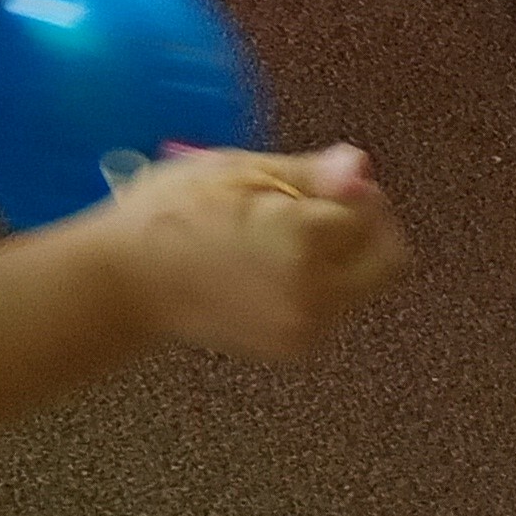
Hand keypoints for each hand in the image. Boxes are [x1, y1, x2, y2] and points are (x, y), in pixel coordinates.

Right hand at [101, 144, 406, 359]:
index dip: (357, 189)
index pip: (372, 215)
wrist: (130, 282)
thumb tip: (362, 166)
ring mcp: (306, 331)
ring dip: (345, 258)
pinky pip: (333, 310)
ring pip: (362, 288)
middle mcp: (316, 297)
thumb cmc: (172, 213)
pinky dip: (322, 283)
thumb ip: (310, 174)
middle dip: (367, 229)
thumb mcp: (238, 170)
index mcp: (304, 245)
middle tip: (320, 204)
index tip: (327, 177)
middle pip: (386, 264)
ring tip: (284, 233)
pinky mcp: (292, 349)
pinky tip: (273, 263)